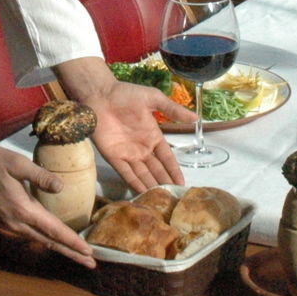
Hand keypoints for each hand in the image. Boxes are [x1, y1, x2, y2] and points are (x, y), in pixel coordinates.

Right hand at [0, 104, 95, 266]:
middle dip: (71, 253)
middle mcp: (15, 223)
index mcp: (23, 209)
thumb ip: (41, 176)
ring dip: (58, 247)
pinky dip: (42, 240)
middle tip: (91, 265)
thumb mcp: (19, 163)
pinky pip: (26, 235)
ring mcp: (6, 225)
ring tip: (75, 253)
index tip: (89, 253)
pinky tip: (50, 239)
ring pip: (37, 240)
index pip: (54, 230)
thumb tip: (61, 187)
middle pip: (49, 242)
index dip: (73, 242)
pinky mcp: (0, 223)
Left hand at [58, 58, 191, 192]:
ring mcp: (128, 154)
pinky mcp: (113, 157)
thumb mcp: (153, 99)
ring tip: (161, 200)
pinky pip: (126, 173)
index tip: (183, 183)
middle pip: (156, 169)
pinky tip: (143, 194)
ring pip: (143, 174)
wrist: (100, 95)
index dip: (174, 170)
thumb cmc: (126, 94)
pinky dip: (134, 183)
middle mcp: (142, 148)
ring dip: (152, 186)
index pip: (167, 158)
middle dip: (165, 182)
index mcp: (153, 136)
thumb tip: (196, 118)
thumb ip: (173, 110)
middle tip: (174, 198)